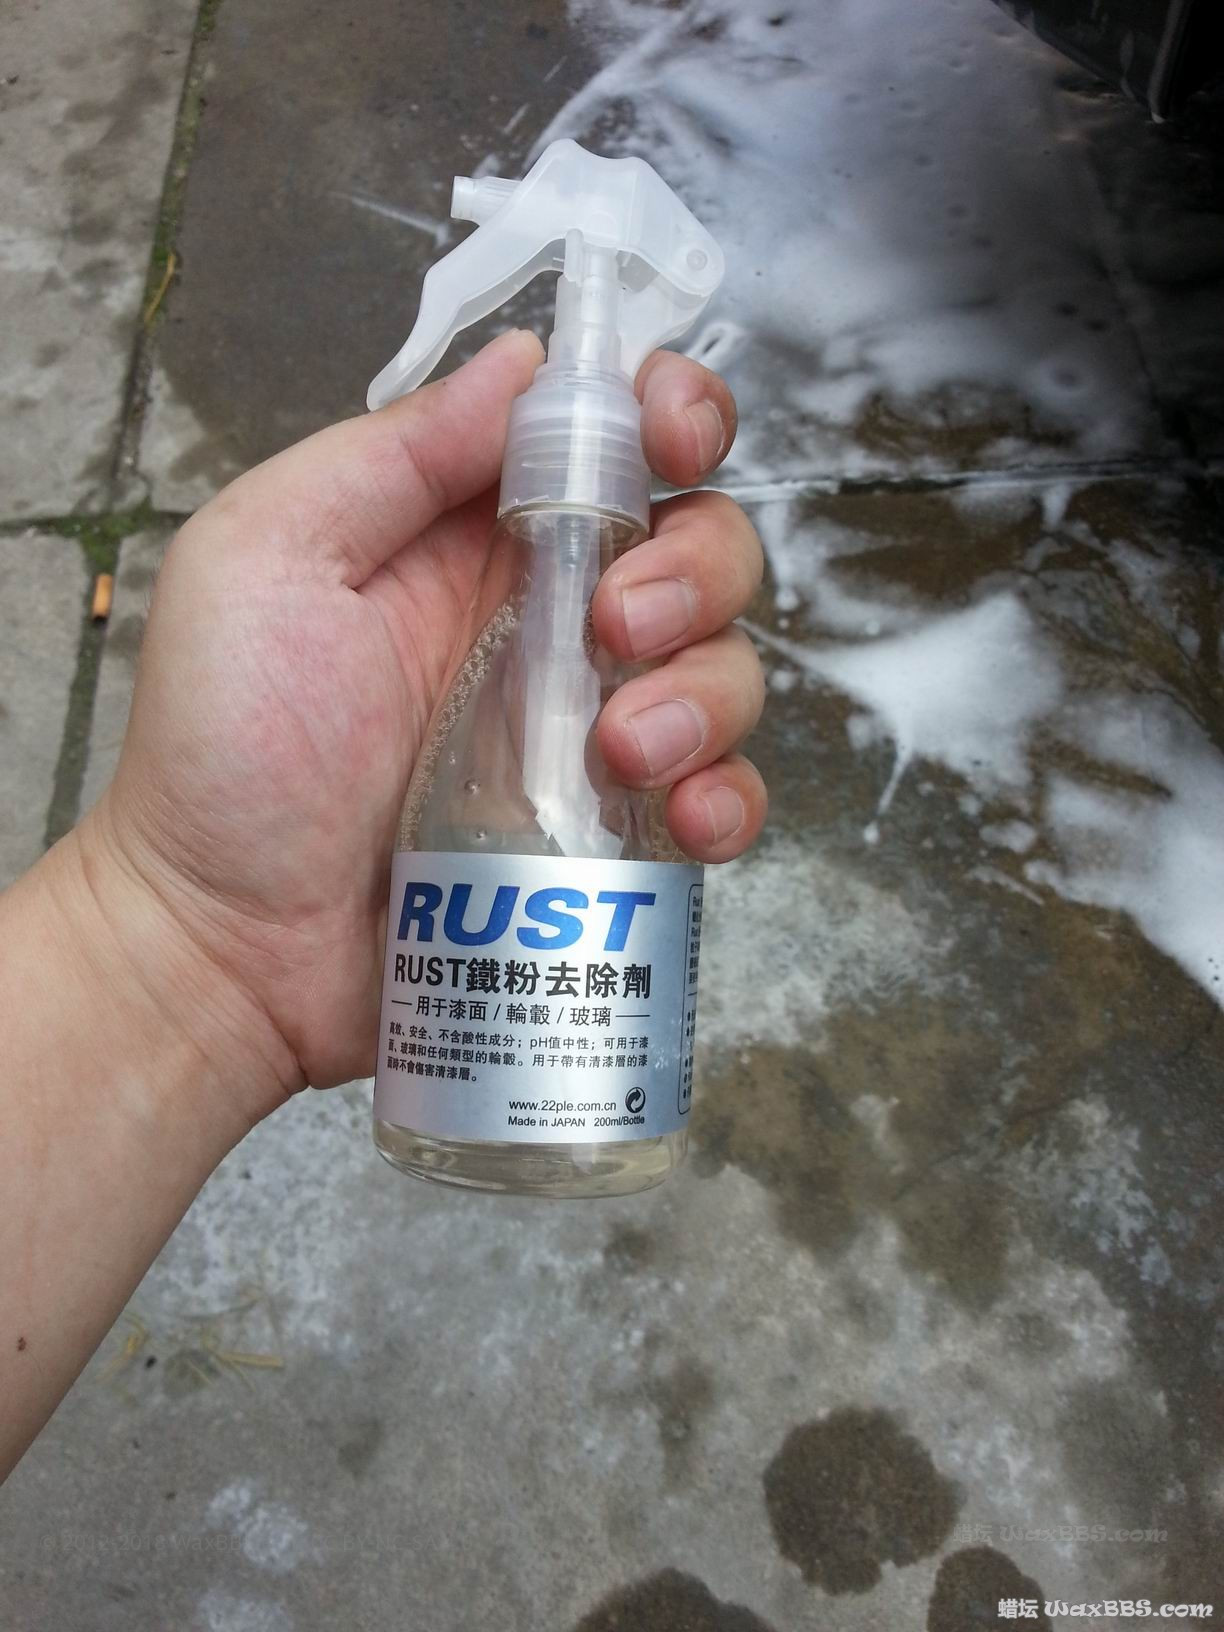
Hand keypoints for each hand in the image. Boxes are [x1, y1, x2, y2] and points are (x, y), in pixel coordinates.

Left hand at [83, 331, 765, 1113]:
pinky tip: (681, 819)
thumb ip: (394, 454)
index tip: (673, 435)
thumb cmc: (222, 749)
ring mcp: (586, 733)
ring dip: (703, 692)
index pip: (610, 441)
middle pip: (698, 546)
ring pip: (724, 668)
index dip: (670, 415)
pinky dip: (728, 800)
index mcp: (469, 537)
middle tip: (616, 625)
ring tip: (619, 748)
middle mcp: (545, 621)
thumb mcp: (268, 558)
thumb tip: (526, 359)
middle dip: (691, 569)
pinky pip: (719, 798)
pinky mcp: (611, 839)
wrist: (224, 947)